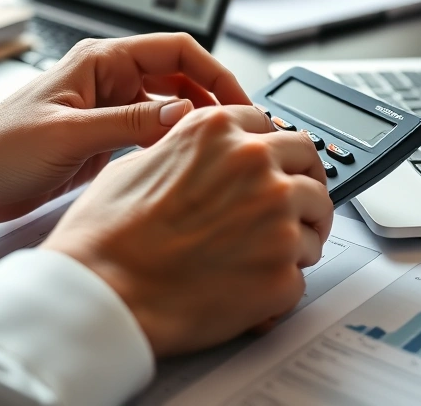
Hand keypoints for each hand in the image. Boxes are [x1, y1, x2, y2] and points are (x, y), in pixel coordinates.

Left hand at [0, 33, 249, 222]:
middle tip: (240, 134)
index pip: (177, 50)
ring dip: (194, 127)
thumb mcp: (69, 135)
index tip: (240, 103)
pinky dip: (171, 149)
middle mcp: (109, 79)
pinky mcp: (103, 138)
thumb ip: (129, 124)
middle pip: (180, 77)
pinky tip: (185, 167)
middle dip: (213, 101)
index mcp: (101, 61)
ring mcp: (108, 109)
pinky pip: (150, 136)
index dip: (214, 72)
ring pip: (169, 109)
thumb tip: (186, 115)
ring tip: (221, 152)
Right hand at [41, 105, 332, 356]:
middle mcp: (254, 164)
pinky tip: (250, 287)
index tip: (275, 164)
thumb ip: (187, 152)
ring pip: (317, 217)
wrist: (103, 293)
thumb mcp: (137, 164)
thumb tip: (205, 159)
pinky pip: (302, 272)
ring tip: (267, 254)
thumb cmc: (106, 237)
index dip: (273, 150)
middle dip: (302, 182)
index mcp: (217, 131)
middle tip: (292, 204)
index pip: (272, 126)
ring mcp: (277, 218)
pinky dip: (282, 281)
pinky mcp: (284, 271)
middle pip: (308, 162)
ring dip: (299, 232)